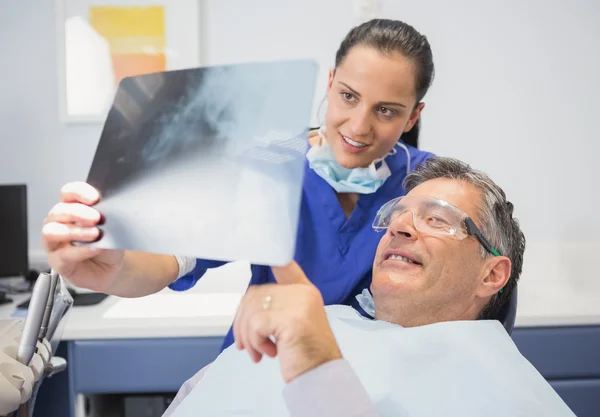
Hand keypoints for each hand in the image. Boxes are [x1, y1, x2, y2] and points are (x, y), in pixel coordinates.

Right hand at [42, 182, 124, 291]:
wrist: (110, 269)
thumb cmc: (107, 245)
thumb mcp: (112, 227)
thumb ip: (107, 216)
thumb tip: (110, 209)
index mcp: (72, 208)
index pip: (68, 193)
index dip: (79, 192)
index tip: (95, 198)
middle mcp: (59, 223)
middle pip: (59, 211)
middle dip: (78, 212)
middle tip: (96, 218)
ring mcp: (55, 243)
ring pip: (51, 231)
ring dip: (74, 231)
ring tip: (94, 234)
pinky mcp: (58, 262)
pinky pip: (63, 255)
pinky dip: (80, 251)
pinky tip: (95, 249)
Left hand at [233, 262, 341, 382]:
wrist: (321, 376)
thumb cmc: (305, 354)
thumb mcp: (292, 323)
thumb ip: (276, 307)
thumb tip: (244, 307)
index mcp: (305, 291)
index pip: (286, 266)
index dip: (272, 259)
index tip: (264, 259)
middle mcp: (303, 292)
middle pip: (255, 294)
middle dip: (242, 320)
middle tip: (245, 344)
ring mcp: (299, 303)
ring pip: (252, 310)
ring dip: (247, 335)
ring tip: (257, 352)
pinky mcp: (291, 319)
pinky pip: (256, 324)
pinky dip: (255, 341)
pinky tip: (268, 353)